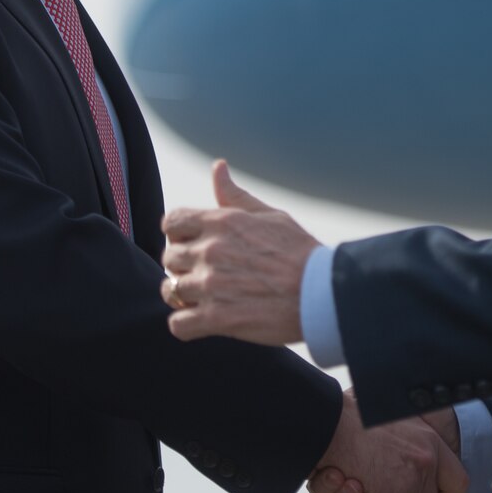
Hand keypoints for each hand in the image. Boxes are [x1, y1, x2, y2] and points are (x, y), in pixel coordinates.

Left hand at [160, 161, 314, 344]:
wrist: (323, 292)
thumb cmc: (300, 253)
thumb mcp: (270, 215)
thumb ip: (235, 195)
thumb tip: (218, 168)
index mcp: (221, 222)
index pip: (172, 222)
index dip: (179, 233)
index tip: (193, 243)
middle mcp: (210, 251)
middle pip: (169, 257)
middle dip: (184, 265)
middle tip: (207, 274)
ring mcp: (210, 286)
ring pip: (170, 290)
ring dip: (185, 296)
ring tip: (206, 298)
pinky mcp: (216, 319)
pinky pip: (178, 324)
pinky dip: (186, 324)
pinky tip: (203, 320)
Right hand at [306, 392, 466, 492]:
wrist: (326, 420)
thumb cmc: (348, 417)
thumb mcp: (389, 420)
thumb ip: (405, 443)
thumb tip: (404, 463)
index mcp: (430, 443)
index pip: (456, 485)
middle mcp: (427, 465)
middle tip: (365, 486)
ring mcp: (411, 486)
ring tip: (345, 478)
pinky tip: (344, 486)